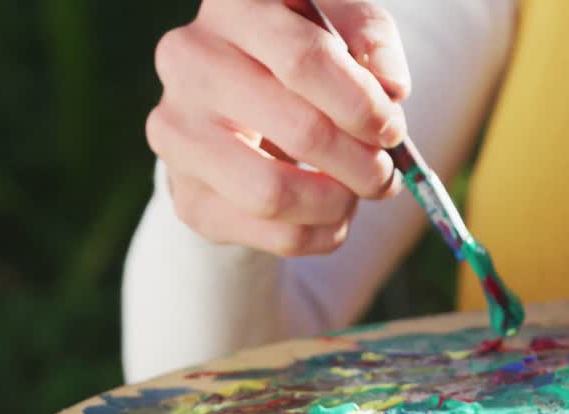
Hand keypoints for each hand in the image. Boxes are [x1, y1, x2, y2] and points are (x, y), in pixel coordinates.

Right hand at [147, 0, 409, 255]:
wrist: (240, 113)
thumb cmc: (303, 61)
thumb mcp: (344, 32)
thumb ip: (372, 44)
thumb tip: (390, 89)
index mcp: (233, 6)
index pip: (305, 61)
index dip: (363, 105)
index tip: (391, 131)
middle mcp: (189, 62)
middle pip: (301, 131)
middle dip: (362, 164)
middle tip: (384, 174)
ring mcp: (177, 132)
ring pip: (275, 194)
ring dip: (339, 204)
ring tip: (356, 193)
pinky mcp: (187, 197)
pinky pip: (273, 235)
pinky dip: (322, 233)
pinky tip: (333, 215)